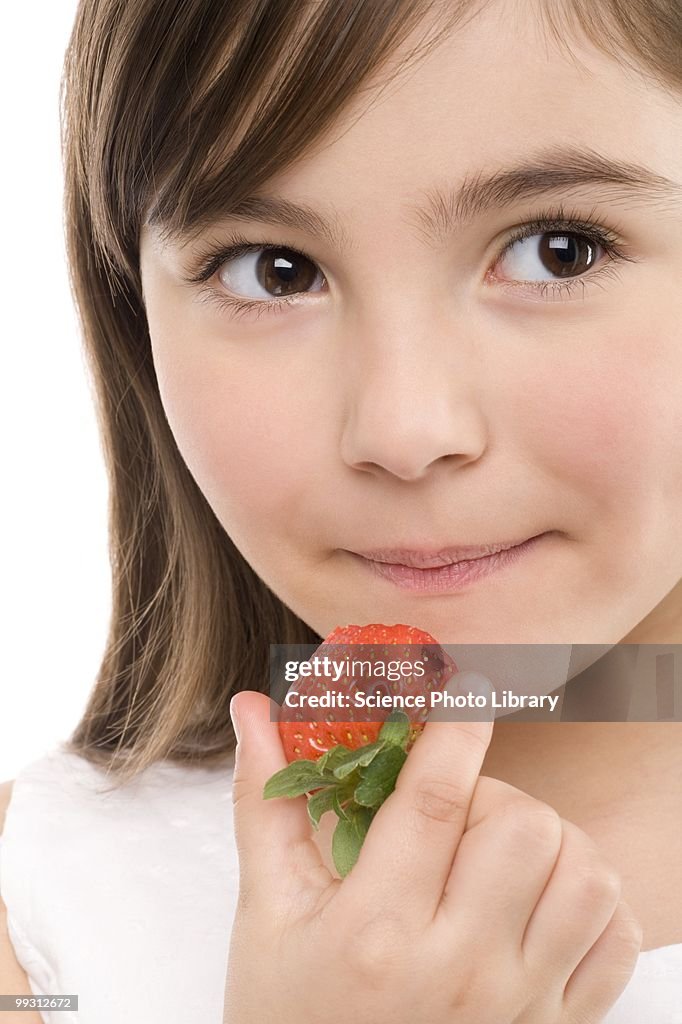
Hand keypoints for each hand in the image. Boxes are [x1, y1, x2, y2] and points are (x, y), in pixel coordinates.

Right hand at [223, 678, 641, 1022]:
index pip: (437, 797)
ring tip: (494, 856)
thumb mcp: (268, 913)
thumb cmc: (288, 1018)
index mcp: (375, 932)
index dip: (457, 723)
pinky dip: (589, 899)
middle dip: (491, 792)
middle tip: (453, 814)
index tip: (465, 684)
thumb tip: (254, 708)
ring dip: (546, 840)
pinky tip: (536, 901)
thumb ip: (266, 801)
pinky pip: (615, 935)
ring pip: (583, 870)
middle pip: (523, 823)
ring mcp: (519, 1006)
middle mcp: (459, 970)